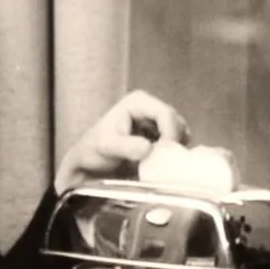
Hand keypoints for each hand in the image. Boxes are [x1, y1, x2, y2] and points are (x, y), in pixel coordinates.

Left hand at [53, 90, 188, 190]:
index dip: (170, 133)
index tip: (166, 154)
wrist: (89, 166)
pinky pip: (176, 145)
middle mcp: (151, 108)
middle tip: (164, 162)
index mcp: (139, 102)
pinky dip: (171, 155)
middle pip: (177, 123)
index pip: (165, 113)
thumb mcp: (106, 147)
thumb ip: (126, 147)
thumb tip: (148, 148)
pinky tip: (159, 165)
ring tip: (160, 164)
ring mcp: (157, 123)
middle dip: (173, 142)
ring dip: (173, 150)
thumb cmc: (93, 152)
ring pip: (180, 134)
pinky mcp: (160, 138)